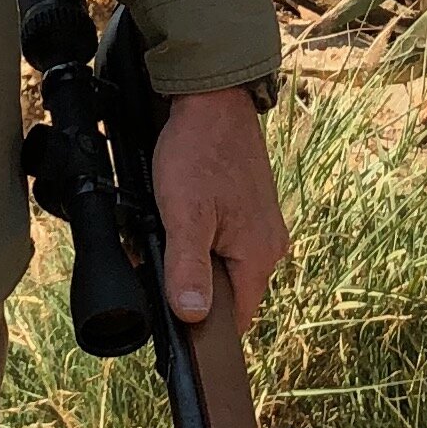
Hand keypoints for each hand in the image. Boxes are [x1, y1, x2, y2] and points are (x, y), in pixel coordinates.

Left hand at [152, 86, 290, 326]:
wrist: (211, 101)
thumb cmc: (199, 153)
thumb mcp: (185, 216)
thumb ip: (189, 269)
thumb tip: (193, 316)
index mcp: (260, 256)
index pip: (236, 319)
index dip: (202, 325)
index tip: (172, 317)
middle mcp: (269, 245)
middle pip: (227, 292)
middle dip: (190, 286)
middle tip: (157, 261)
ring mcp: (260, 226)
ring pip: (221, 264)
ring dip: (191, 260)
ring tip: (165, 233)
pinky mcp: (248, 210)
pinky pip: (222, 240)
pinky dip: (198, 238)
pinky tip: (177, 218)